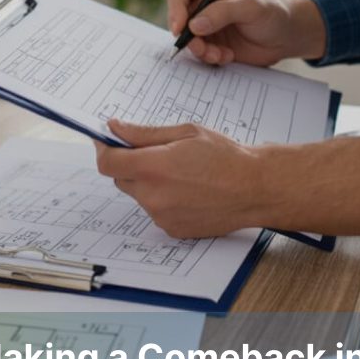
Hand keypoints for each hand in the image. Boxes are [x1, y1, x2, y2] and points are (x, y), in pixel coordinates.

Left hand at [94, 120, 264, 238]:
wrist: (255, 188)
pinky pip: (155, 210)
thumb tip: (115, 128)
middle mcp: (153, 195)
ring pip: (139, 195)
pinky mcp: (172, 229)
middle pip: (121, 178)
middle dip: (131, 164)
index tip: (107, 141)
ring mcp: (161, 216)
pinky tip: (189, 190)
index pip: (107, 162)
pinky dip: (164, 199)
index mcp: (153, 167)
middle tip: (157, 153)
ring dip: (149, 183)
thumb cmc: (225, 156)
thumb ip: (144, 133)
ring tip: (182, 173)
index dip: (104, 149)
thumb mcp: (185, 133)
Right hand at [167, 0, 325, 65]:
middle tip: (203, 49)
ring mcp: (208, 26)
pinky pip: (200, 54)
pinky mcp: (214, 45)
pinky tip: (228, 57)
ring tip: (221, 55)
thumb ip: (224, 12)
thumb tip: (195, 25)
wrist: (287, 37)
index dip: (175, 9)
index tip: (181, 28)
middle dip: (188, 38)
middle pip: (179, 19)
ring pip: (188, 40)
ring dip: (201, 51)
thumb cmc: (274, 13)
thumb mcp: (253, 7)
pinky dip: (210, 59)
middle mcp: (205, 5)